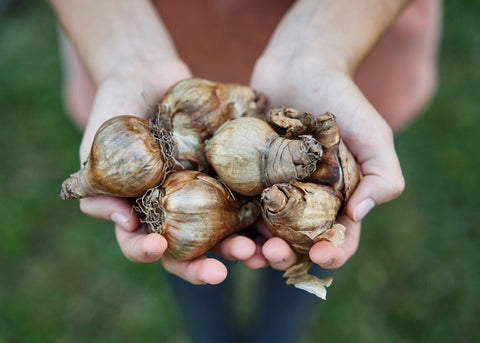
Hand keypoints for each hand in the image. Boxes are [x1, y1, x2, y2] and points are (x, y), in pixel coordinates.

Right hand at [78, 64, 263, 284]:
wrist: (147, 75)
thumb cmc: (114, 111)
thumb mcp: (96, 147)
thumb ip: (98, 185)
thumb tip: (122, 222)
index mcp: (143, 211)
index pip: (143, 243)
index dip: (147, 251)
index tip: (157, 247)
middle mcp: (175, 209)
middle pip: (189, 249)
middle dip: (203, 265)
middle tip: (220, 272)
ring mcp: (203, 192)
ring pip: (224, 232)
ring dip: (241, 247)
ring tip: (258, 253)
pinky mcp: (227, 174)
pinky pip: (245, 197)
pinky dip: (260, 213)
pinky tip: (273, 221)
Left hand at [250, 55, 404, 269]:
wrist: (300, 65)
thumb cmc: (343, 100)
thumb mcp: (374, 134)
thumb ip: (383, 175)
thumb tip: (359, 214)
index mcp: (336, 200)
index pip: (338, 238)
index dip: (333, 253)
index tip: (323, 256)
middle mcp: (302, 201)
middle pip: (293, 242)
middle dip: (285, 255)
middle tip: (274, 254)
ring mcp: (271, 189)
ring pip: (260, 230)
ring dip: (253, 247)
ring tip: (245, 250)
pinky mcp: (244, 175)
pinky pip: (236, 202)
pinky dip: (230, 219)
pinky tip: (224, 225)